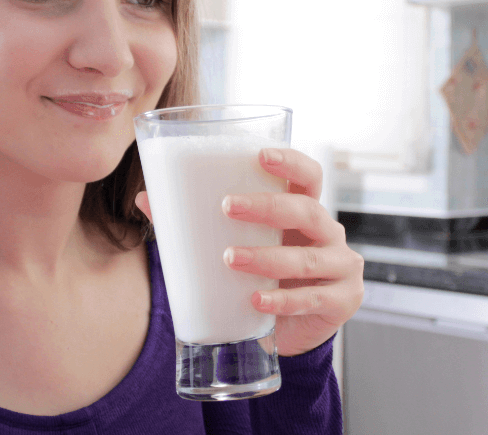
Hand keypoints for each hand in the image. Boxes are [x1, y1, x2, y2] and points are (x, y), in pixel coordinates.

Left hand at [135, 148, 363, 355]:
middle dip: (267, 207)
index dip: (291, 162)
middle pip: (307, 210)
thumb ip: (195, 223)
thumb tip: (145, 198)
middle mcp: (328, 233)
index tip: (261, 155)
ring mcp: (341, 267)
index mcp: (305, 211)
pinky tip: (257, 299)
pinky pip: (312, 298)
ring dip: (266, 257)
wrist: (289, 332)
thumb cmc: (262, 275)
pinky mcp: (341, 301)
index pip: (309, 176)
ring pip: (307, 258)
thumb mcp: (237, 244)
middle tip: (227, 206)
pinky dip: (282, 300)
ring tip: (230, 258)